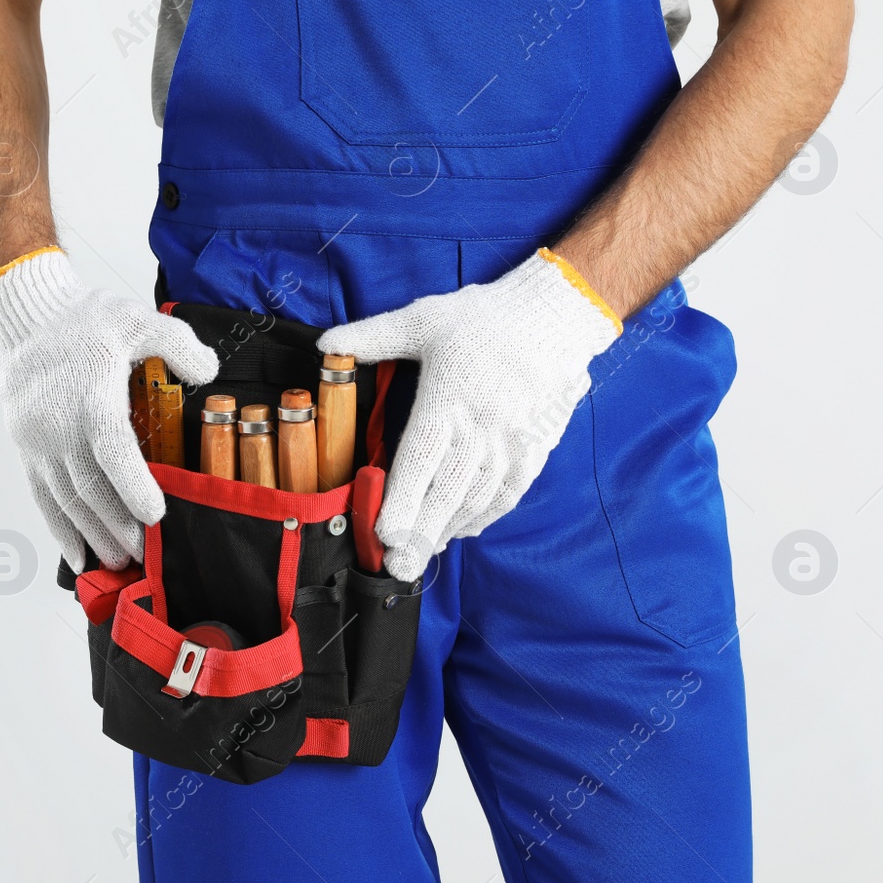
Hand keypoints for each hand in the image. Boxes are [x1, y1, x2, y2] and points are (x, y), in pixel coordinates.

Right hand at [0, 249, 218, 571]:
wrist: (25, 316)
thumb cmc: (85, 320)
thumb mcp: (138, 319)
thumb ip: (178, 343)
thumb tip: (209, 370)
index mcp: (91, 398)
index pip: (112, 451)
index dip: (133, 487)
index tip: (155, 515)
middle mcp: (59, 426)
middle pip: (90, 488)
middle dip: (118, 526)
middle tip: (144, 554)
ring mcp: (38, 442)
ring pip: (65, 499)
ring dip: (92, 534)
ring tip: (117, 561)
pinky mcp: (25, 449)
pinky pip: (41, 497)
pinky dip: (59, 529)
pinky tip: (77, 555)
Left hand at [317, 250, 620, 580]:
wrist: (556, 316)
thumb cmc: (483, 317)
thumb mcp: (423, 318)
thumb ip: (373, 336)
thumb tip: (326, 345)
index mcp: (448, 398)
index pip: (421, 459)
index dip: (403, 499)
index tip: (386, 533)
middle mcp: (481, 426)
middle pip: (448, 491)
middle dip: (421, 533)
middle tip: (399, 566)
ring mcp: (512, 441)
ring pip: (477, 498)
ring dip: (449, 529)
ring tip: (423, 554)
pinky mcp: (534, 447)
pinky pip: (509, 492)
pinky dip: (485, 516)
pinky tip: (463, 531)